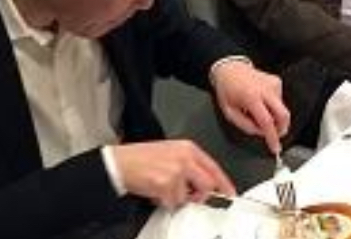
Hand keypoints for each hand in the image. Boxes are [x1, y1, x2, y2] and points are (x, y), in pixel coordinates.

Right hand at [113, 140, 233, 208]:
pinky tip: (155, 191)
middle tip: (190, 196)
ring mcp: (177, 171)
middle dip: (200, 195)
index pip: (213, 167)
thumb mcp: (171, 153)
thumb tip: (201, 182)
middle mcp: (185, 157)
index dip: (223, 182)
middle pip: (207, 184)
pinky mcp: (167, 184)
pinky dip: (164, 201)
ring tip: (163, 187)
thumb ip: (189, 165)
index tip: (230, 192)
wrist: (120, 162)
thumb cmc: (141, 158)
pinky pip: (173, 202)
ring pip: (189, 196)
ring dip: (177, 198)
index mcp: (188, 148)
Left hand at [211, 60, 289, 153]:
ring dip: (273, 116)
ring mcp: (273, 84)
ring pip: (281, 109)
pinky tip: (262, 102)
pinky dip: (273, 106)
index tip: (275, 148)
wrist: (230, 68)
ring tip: (258, 111)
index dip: (272, 138)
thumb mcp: (230, 112)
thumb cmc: (227, 89)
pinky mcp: (276, 81)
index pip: (267, 122)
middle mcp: (265, 89)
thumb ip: (246, 126)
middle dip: (281, 129)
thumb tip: (261, 133)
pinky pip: (279, 100)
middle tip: (274, 135)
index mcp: (251, 97)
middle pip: (283, 115)